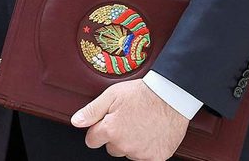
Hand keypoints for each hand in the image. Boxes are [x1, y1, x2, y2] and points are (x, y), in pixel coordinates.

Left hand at [70, 80, 188, 159]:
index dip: (98, 130)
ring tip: (141, 125)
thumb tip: (76, 121)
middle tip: (128, 120)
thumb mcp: (112, 95)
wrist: (171, 96)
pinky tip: (151, 133)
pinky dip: (147, 148)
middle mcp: (124, 145)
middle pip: (111, 148)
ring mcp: (141, 153)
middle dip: (116, 137)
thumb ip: (92, 111)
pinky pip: (145, 157)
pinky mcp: (157, 157)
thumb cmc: (142, 93)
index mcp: (111, 131)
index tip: (106, 124)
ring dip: (132, 143)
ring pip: (128, 153)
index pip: (92, 140)